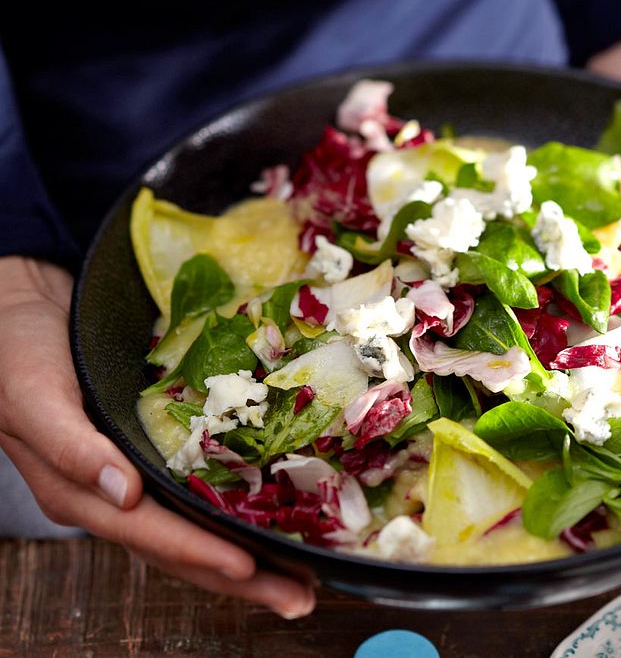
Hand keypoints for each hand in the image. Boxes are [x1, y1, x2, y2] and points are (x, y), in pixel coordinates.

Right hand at [0, 256, 315, 617]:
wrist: (23, 313)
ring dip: (249, 560)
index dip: (201, 553)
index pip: (150, 534)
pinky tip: (273, 522)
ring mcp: (134, 480)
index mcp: (79, 492)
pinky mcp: (152, 457)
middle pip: (182, 550)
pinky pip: (197, 498)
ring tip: (301, 580)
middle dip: (242, 579)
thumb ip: (71, 447)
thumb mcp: (33, 394)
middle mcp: (111, 497)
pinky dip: (236, 517)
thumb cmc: (19, 351)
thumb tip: (122, 495)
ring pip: (195, 532)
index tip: (250, 568)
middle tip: (300, 598)